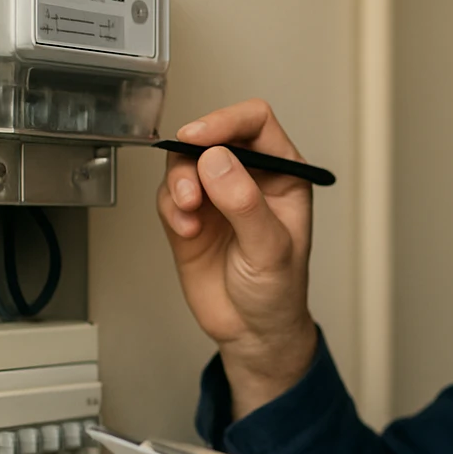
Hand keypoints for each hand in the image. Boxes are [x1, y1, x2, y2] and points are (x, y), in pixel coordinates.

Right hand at [156, 99, 316, 415]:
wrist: (252, 332)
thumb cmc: (279, 291)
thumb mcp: (271, 248)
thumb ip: (245, 203)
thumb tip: (216, 160)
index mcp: (283, 173)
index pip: (255, 123)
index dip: (226, 121)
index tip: (199, 138)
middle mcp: (248, 176)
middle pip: (212, 136)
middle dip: (193, 156)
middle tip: (189, 187)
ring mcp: (216, 194)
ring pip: (184, 162)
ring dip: (179, 183)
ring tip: (188, 213)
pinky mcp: (190, 215)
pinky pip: (169, 193)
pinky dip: (171, 207)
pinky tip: (186, 232)